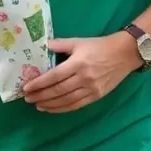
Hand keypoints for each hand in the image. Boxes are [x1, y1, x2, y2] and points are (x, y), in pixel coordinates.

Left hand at [23, 33, 140, 112]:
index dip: (39, 83)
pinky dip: (63, 109)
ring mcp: (91, 89)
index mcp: (77, 63)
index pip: (54, 76)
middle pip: (58, 91)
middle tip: (28, 99)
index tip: (26, 88)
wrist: (124, 54)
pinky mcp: (97, 96)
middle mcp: (83, 78)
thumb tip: (43, 46)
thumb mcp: (78, 41)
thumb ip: (60, 44)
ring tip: (37, 105)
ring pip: (66, 101)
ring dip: (50, 105)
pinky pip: (77, 105)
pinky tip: (52, 109)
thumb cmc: (99, 46)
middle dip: (41, 96)